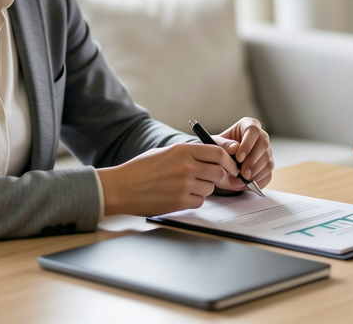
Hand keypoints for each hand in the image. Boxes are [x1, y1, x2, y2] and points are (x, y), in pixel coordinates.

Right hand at [97, 143, 236, 215]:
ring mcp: (184, 185)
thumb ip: (189, 154)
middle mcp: (186, 166)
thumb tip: (213, 159)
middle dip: (219, 178)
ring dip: (203, 189)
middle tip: (211, 180)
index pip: (218, 153)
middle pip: (219, 172)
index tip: (231, 168)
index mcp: (183, 150)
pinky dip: (194, 201)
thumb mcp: (165, 152)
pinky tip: (179, 197)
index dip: (229, 162)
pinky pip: (199, 202)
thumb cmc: (140, 169)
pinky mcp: (180, 202)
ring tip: (185, 187)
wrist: (121, 188)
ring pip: (210, 189)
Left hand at [213, 117, 273, 190]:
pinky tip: (245, 184)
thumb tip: (235, 148)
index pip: (253, 130)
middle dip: (253, 162)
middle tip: (242, 174)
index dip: (248, 144)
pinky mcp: (267, 166)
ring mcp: (266, 152)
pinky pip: (268, 176)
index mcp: (248, 125)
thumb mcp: (215, 145)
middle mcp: (260, 137)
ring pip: (268, 162)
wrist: (219, 163)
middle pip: (264, 145)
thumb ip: (223, 144)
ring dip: (255, 174)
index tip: (238, 157)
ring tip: (239, 181)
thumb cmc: (218, 149)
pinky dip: (258, 182)